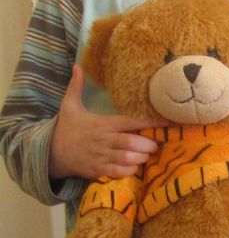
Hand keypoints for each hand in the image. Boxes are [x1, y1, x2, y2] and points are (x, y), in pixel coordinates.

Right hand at [49, 64, 159, 180]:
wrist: (52, 152)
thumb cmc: (66, 128)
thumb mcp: (69, 105)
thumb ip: (76, 86)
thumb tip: (77, 65)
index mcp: (102, 124)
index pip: (130, 122)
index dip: (150, 122)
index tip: (166, 122)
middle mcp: (104, 140)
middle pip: (132, 142)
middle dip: (148, 144)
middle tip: (155, 143)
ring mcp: (102, 156)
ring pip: (129, 158)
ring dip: (142, 157)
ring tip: (147, 154)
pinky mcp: (99, 170)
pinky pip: (120, 172)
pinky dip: (131, 170)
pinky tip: (135, 166)